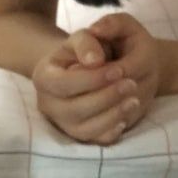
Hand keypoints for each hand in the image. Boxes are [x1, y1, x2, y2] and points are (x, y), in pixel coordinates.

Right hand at [31, 12, 155, 144]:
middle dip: (106, 97)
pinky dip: (111, 131)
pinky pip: (94, 140)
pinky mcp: (76, 135)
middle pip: (75, 109)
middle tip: (131, 84)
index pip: (65, 83)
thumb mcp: (84, 37)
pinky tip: (125, 116)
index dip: (93, 79)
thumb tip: (95, 60)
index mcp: (43, 77)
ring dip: (112, 115)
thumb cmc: (85, 51)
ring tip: (134, 99)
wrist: (84, 68)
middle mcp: (47, 104)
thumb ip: (87, 41)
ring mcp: (61, 122)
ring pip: (85, 129)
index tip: (119, 70)